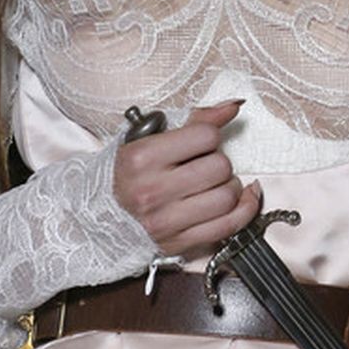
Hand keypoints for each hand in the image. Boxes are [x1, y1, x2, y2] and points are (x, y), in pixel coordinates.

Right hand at [112, 98, 262, 256]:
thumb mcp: (150, 138)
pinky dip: (244, 210)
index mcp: (142, 158)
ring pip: (227, 197)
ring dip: (230, 187)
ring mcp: (165, 221)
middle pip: (220, 167)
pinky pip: (229, 226)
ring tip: (216, 183)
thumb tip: (233, 106)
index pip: (205, 136)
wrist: (104, 214)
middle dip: (220, 162)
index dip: (209, 136)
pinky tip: (242, 198)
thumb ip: (195, 119)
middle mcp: (152, 191)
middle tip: (206, 164)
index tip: (201, 142)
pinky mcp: (179, 242)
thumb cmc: (131, 172)